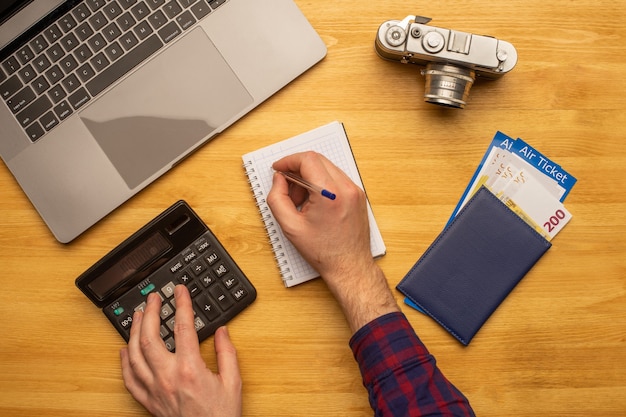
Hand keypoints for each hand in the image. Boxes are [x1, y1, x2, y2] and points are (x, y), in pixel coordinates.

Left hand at [120, 285, 241, 416]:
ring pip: (135, 355)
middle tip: (153, 298)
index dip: (181, 304)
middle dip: (150, 313)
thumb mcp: (233, 382)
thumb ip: (227, 353)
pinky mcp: (149, 401)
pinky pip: (129, 379)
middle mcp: (168, 377)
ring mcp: (155, 390)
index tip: (180, 291)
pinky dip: (124, 362)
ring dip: (134, 332)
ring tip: (138, 315)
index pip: (183, 328)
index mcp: (190, 369)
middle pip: (150, 338)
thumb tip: (221, 332)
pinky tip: (124, 350)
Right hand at [267, 151, 398, 331]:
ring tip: (301, 200)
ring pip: (326, 167)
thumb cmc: (324, 251)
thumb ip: (277, 198)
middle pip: (317, 160)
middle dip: (297, 169)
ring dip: (309, 176)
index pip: (308, 160)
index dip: (289, 161)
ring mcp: (355, 190)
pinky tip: (313, 202)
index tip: (278, 168)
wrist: (349, 266)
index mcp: (330, 194)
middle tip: (287, 187)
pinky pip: (335, 178)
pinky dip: (321, 183)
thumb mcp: (290, 226)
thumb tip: (279, 180)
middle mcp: (346, 188)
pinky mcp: (358, 195)